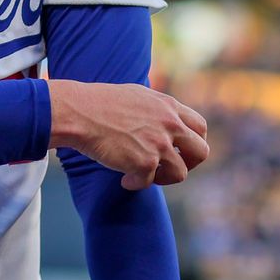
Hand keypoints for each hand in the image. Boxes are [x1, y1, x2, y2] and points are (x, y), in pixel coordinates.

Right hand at [48, 80, 208, 189]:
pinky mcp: (145, 162)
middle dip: (188, 164)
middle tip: (169, 167)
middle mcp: (170, 124)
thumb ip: (156, 109)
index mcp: (168, 106)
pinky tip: (123, 178)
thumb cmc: (98, 102)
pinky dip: (135, 183)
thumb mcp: (136, 95)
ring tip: (143, 174)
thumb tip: (164, 121)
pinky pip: (148, 183)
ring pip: (180, 173)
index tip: (180, 150)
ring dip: (162, 178)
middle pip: (201, 152)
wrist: (78, 112)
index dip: (193, 142)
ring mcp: (159, 144)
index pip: (200, 127)